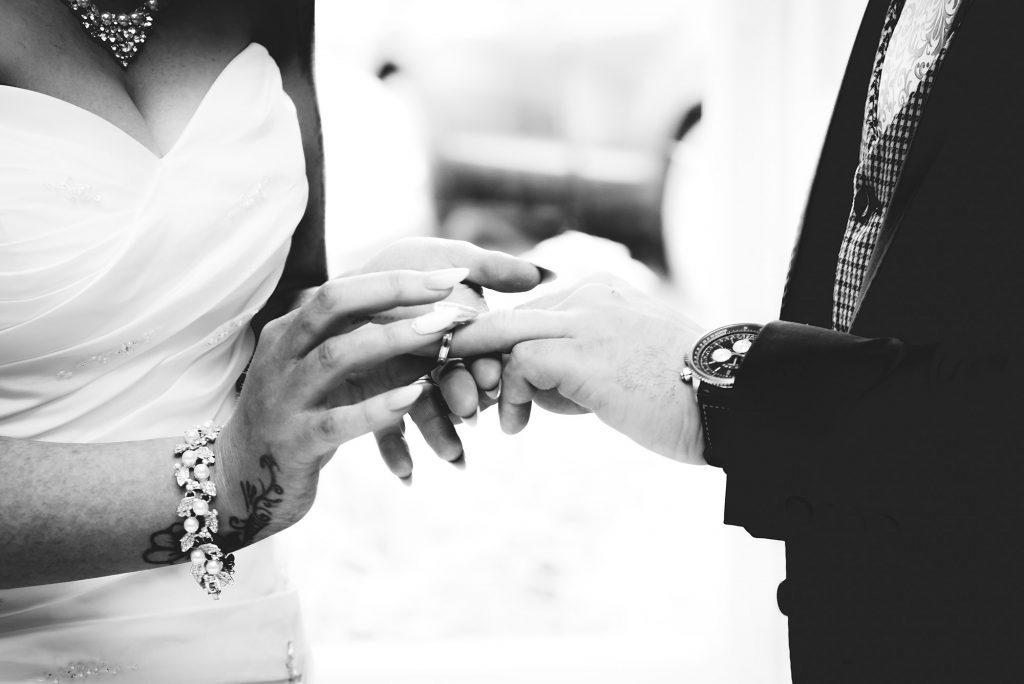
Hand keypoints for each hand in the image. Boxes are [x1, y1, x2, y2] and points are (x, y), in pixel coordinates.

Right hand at [217, 268, 474, 535]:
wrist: (241, 480)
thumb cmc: (296, 415)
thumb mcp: (314, 370)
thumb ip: (349, 338)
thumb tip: (417, 307)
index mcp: (289, 331)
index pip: (341, 289)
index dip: (396, 279)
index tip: (451, 274)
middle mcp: (282, 355)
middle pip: (333, 304)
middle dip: (394, 292)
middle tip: (451, 293)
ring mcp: (285, 398)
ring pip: (337, 356)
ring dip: (393, 339)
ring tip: (441, 332)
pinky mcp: (295, 442)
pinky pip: (338, 421)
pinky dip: (377, 408)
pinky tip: (414, 397)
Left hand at [352, 237, 551, 477]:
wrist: (334, 294)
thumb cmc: (392, 270)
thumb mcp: (437, 258)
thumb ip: (489, 267)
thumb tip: (543, 275)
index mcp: (454, 328)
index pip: (477, 350)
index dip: (485, 364)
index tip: (492, 377)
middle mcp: (432, 359)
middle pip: (452, 381)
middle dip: (462, 397)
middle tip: (470, 411)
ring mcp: (403, 385)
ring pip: (424, 411)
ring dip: (440, 433)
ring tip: (451, 456)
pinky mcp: (374, 406)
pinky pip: (386, 434)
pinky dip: (397, 452)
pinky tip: (405, 474)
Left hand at [452, 278, 706, 463]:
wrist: (729, 401)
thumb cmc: (684, 394)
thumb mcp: (626, 364)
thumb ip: (583, 360)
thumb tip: (537, 384)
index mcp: (602, 292)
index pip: (531, 312)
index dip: (504, 350)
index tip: (491, 386)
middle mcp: (589, 296)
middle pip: (508, 318)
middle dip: (478, 358)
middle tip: (464, 393)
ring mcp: (586, 321)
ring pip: (503, 334)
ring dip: (486, 379)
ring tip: (488, 414)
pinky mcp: (581, 354)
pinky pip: (518, 363)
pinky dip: (507, 395)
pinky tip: (515, 425)